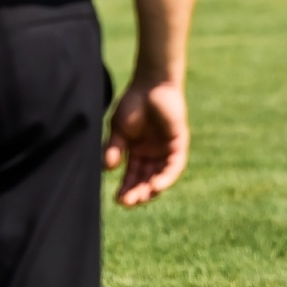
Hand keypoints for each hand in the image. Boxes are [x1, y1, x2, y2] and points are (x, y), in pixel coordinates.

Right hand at [103, 80, 189, 206]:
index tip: (118, 200)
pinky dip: (166, 177)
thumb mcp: (118, 130)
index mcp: (137, 152)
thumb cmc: (132, 103)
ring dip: (151, 189)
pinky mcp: (178, 144)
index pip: (132, 177)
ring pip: (160, 176)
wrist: (149, 84)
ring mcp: (166, 150)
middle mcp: (152, 154)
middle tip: (127, 203)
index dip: (126, 189)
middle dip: (137, 193)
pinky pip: (174, 166)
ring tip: (140, 199)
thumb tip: (108, 169)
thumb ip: (114, 149)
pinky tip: (155, 187)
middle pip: (146, 180)